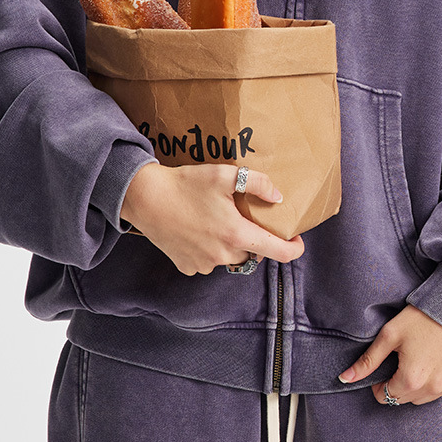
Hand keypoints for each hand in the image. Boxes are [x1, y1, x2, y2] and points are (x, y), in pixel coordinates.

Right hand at [120, 157, 304, 276]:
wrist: (145, 198)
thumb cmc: (185, 184)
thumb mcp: (224, 174)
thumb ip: (257, 184)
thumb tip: (277, 198)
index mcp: (236, 234)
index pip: (278, 252)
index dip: (293, 249)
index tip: (296, 241)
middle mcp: (223, 255)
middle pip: (251, 254)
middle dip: (252, 240)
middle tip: (241, 218)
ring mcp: (204, 264)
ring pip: (229, 259)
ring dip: (229, 245)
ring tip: (215, 222)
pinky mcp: (188, 266)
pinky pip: (208, 262)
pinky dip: (208, 250)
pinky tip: (197, 231)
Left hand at [339, 304, 441, 405]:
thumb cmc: (423, 317)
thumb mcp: (389, 336)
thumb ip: (367, 361)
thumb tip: (344, 379)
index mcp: (411, 379)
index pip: (384, 396)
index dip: (379, 382)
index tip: (385, 365)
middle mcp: (432, 388)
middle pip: (404, 398)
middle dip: (398, 384)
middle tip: (402, 359)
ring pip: (424, 397)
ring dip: (417, 385)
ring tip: (419, 359)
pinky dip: (437, 379)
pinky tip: (436, 359)